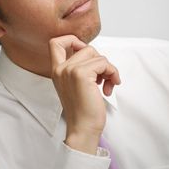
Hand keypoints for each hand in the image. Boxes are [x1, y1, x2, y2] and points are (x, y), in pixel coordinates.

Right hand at [49, 35, 120, 153]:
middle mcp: (60, 68)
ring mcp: (69, 70)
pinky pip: (103, 63)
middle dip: (100, 61)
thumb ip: (78, 67)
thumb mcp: (75, 85)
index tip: (85, 53)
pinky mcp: (81, 74)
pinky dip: (112, 73)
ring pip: (97, 54)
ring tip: (108, 84)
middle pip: (86, 48)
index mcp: (57, 70)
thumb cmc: (83, 110)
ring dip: (108, 69)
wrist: (83, 129)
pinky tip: (109, 88)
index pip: (55, 42)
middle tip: (103, 77)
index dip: (72, 40)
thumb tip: (93, 53)